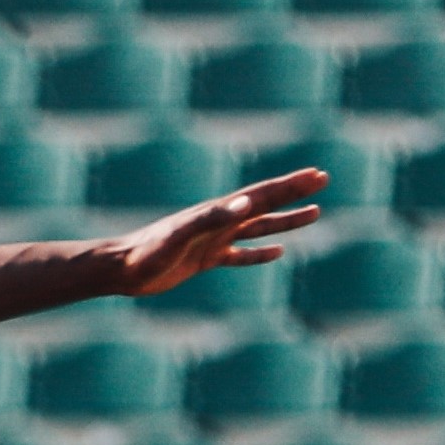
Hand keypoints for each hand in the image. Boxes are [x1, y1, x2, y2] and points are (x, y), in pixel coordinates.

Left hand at [105, 169, 328, 296]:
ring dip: (286, 221)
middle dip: (295, 193)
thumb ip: (211, 219)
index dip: (290, 185)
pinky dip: (259, 253)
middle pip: (265, 204)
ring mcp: (213, 240)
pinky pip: (240, 255)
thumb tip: (247, 204)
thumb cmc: (147, 252)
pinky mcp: (203, 259)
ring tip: (315, 214)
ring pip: (258, 228)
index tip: (317, 175)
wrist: (121, 269)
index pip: (262, 194)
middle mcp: (219, 222)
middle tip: (323, 181)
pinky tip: (277, 252)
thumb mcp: (181, 236)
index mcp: (218, 212)